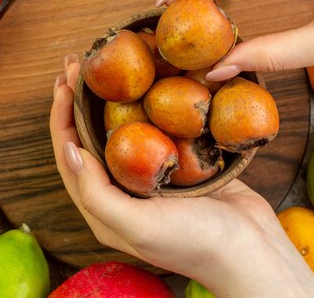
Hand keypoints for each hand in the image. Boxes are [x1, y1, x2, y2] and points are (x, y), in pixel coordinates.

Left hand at [50, 55, 313, 297]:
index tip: (64, 82)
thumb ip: (97, 193)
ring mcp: (149, 176)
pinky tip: (148, 83)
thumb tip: (67, 150)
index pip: (70, 154)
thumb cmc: (195, 243)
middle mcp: (121, 190)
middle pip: (89, 137)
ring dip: (108, 99)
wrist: (251, 250)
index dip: (62, 117)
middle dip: (79, 101)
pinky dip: (145, 105)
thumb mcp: (139, 225)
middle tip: (77, 64)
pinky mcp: (176, 164)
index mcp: (103, 207)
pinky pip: (153, 130)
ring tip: (103, 69)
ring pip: (119, 130)